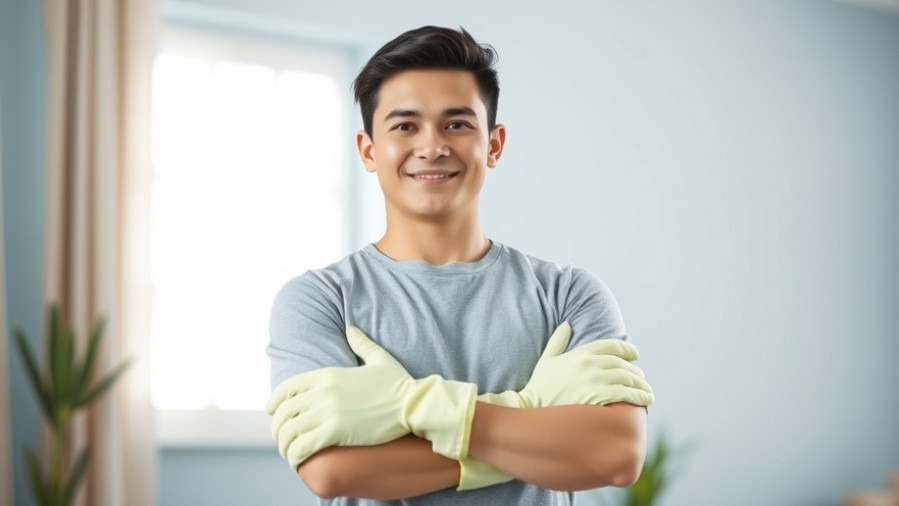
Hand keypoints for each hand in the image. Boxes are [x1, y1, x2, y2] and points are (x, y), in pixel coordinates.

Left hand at [266, 327, 476, 466]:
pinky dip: (295, 456)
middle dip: (279, 430)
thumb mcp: (379, 359)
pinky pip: (303, 446)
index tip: (273, 414)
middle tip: (284, 440)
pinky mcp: (336, 432)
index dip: (274, 403)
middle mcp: (323, 392)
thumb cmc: (400, 384)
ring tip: (291, 454)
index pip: (287, 388)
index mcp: (328, 375)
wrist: (414, 404)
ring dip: (285, 446)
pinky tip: (298, 462)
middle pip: (284, 413)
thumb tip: (351, 329)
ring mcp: (328, 411)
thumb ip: (362, 343)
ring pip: (290, 432)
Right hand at [484, 322, 654, 408]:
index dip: (626, 349)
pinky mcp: (598, 398)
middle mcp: (588, 364)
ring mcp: (593, 381)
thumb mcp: (546, 360)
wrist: (533, 409)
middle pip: (622, 363)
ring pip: (627, 378)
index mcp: (579, 353)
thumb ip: (558, 341)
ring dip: (641, 385)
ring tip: (648, 392)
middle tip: (642, 379)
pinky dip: (639, 396)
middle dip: (636, 371)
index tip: (635, 355)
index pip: (610, 346)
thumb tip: (566, 325)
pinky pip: (625, 394)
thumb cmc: (539, 387)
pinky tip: (645, 400)